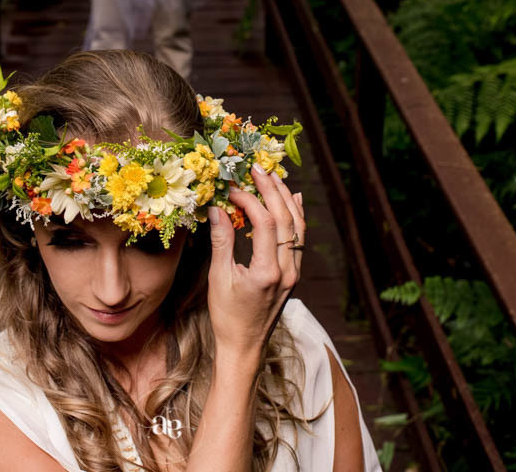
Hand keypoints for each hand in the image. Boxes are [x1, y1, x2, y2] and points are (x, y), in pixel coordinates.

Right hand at [206, 166, 304, 358]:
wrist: (246, 346)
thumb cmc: (227, 316)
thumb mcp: (219, 279)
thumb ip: (221, 242)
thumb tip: (216, 208)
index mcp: (267, 273)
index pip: (264, 223)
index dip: (249, 199)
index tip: (231, 188)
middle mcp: (287, 271)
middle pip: (286, 219)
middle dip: (272, 190)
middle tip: (257, 169)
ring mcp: (294, 273)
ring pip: (297, 227)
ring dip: (287, 199)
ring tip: (274, 176)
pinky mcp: (294, 274)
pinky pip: (299, 239)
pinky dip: (297, 216)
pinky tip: (294, 199)